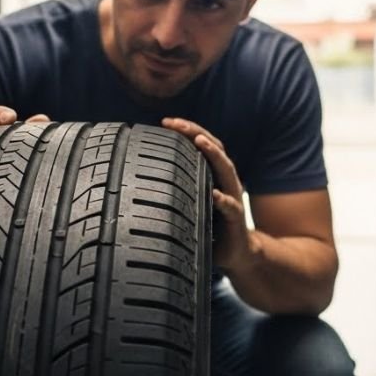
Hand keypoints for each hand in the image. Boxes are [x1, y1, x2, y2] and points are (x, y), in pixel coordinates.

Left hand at [161, 117, 257, 270]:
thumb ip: (174, 190)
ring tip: (200, 141)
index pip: (202, 145)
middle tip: (176, 123)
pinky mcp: (237, 219)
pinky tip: (214, 195)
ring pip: (226, 170)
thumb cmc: (210, 226)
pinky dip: (224, 200)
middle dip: (195, 132)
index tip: (166, 121)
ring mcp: (233, 198)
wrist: (237, 253)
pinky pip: (231, 207)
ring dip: (213, 153)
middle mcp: (225, 181)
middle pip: (214, 148)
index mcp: (213, 175)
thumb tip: (138, 182)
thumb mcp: (190, 203)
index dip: (186, 131)